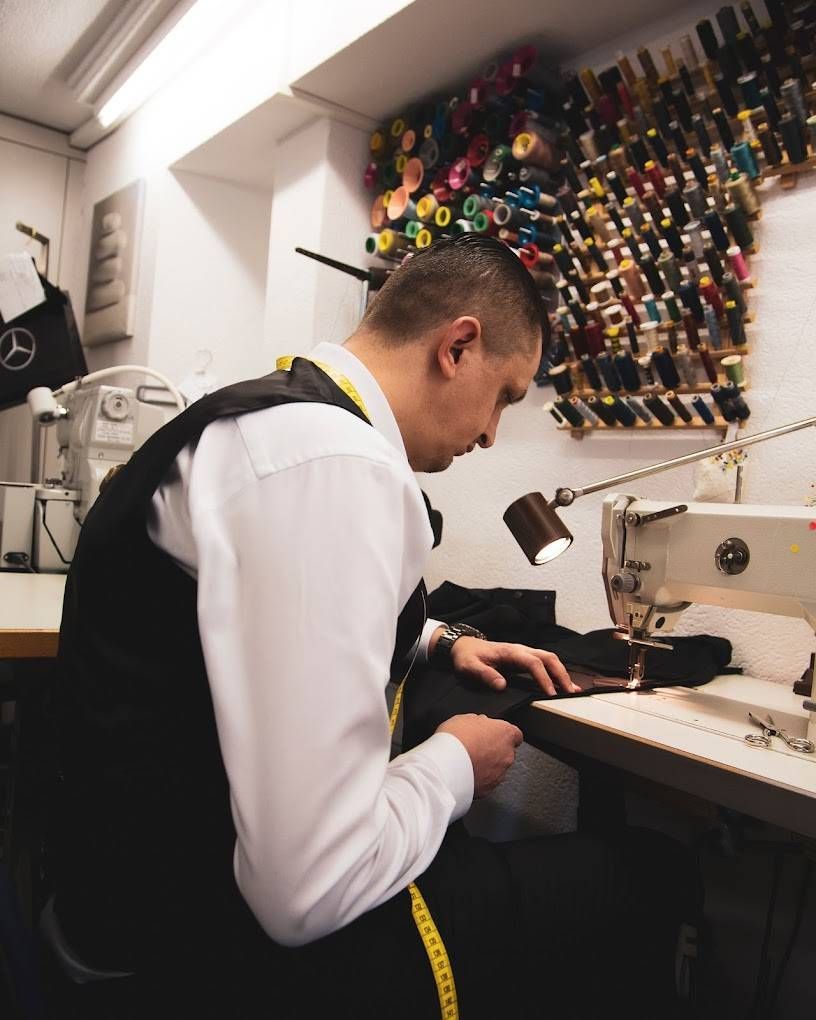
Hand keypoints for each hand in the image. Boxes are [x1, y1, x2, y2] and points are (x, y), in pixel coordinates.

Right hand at [437, 714, 522, 797]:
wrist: (446, 766)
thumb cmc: (456, 739)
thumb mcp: (465, 718)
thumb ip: (479, 722)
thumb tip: (479, 725)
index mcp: (505, 734)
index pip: (515, 734)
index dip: (503, 735)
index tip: (493, 735)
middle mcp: (508, 755)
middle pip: (506, 752)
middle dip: (494, 751)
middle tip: (476, 748)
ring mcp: (500, 774)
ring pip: (497, 769)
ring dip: (487, 766)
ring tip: (467, 762)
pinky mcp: (489, 789)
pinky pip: (487, 782)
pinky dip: (479, 779)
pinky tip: (465, 773)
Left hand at [449, 637, 580, 695]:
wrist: (464, 645)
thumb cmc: (467, 656)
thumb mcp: (469, 666)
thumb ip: (484, 674)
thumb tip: (501, 685)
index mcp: (510, 652)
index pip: (532, 663)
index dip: (543, 677)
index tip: (550, 693)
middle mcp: (521, 650)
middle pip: (548, 658)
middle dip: (561, 674)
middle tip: (570, 692)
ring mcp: (524, 653)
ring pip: (549, 659)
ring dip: (562, 673)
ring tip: (572, 690)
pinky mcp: (524, 658)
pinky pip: (545, 663)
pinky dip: (556, 672)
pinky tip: (562, 684)